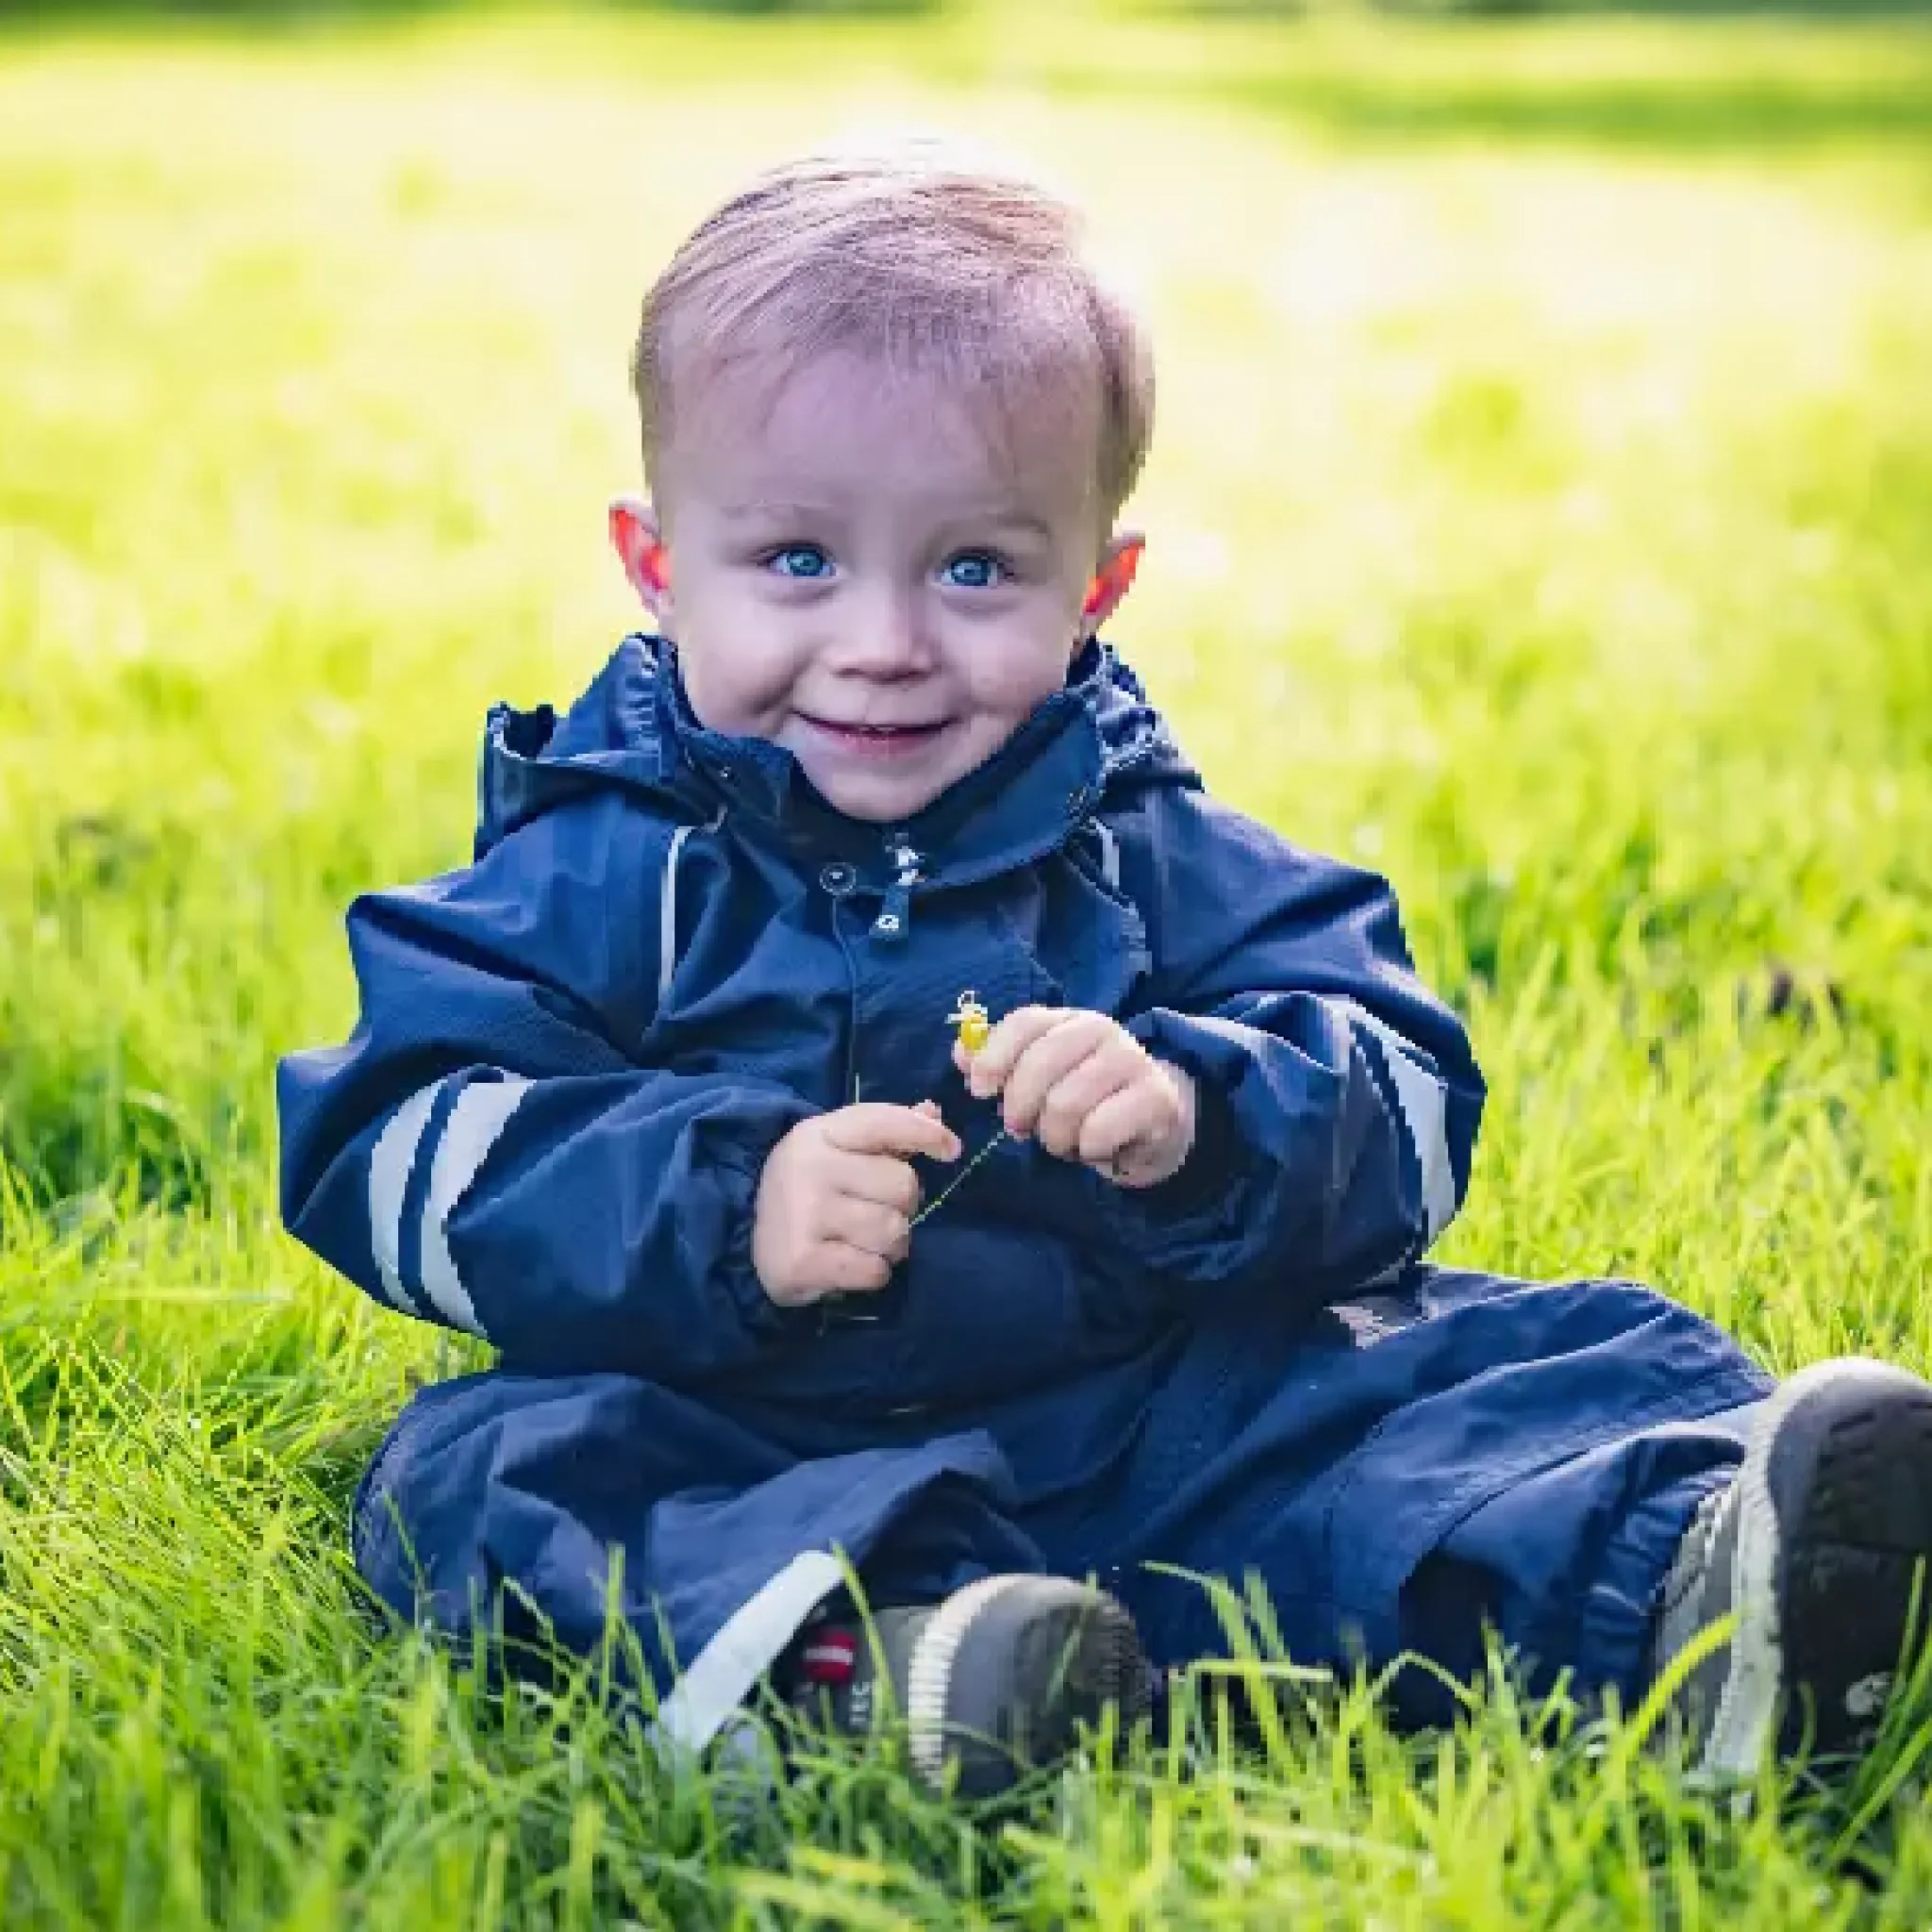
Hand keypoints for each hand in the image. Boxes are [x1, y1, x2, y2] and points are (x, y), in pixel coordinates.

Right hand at [752, 1101, 960, 1307]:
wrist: (745, 1237)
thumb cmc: (808, 1187)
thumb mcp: (838, 1147)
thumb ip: (887, 1129)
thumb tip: (933, 1112)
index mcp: (820, 1133)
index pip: (885, 1123)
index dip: (926, 1134)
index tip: (950, 1150)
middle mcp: (811, 1168)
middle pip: (903, 1186)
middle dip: (902, 1205)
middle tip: (877, 1211)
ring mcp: (805, 1215)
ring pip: (893, 1232)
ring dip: (891, 1244)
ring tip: (864, 1241)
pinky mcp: (803, 1262)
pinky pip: (875, 1270)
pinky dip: (873, 1273)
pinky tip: (851, 1264)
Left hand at [955, 1007, 1196, 1189]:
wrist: (1156, 1122)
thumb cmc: (1086, 1100)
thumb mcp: (1040, 1080)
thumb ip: (999, 1065)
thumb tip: (960, 1055)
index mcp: (1068, 1020)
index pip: (1026, 1022)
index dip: (995, 1056)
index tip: (980, 1091)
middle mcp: (1103, 1030)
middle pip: (1041, 1064)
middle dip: (1020, 1108)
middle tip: (1022, 1130)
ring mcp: (1134, 1060)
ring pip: (1066, 1103)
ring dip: (1055, 1136)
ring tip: (1063, 1142)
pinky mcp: (1157, 1098)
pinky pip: (1099, 1130)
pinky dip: (1087, 1149)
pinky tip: (1094, 1149)